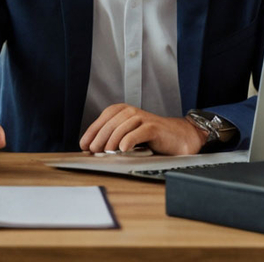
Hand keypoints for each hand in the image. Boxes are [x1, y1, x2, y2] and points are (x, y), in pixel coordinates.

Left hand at [79, 104, 205, 155]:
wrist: (179, 137)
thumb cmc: (152, 138)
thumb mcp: (130, 135)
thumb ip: (114, 137)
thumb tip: (93, 148)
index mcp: (124, 111)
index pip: (104, 117)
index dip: (92, 130)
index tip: (84, 144)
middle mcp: (132, 111)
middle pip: (111, 123)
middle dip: (99, 137)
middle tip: (93, 150)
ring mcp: (144, 118)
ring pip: (122, 127)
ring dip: (111, 140)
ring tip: (106, 152)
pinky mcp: (154, 128)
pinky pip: (139, 132)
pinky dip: (129, 140)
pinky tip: (123, 149)